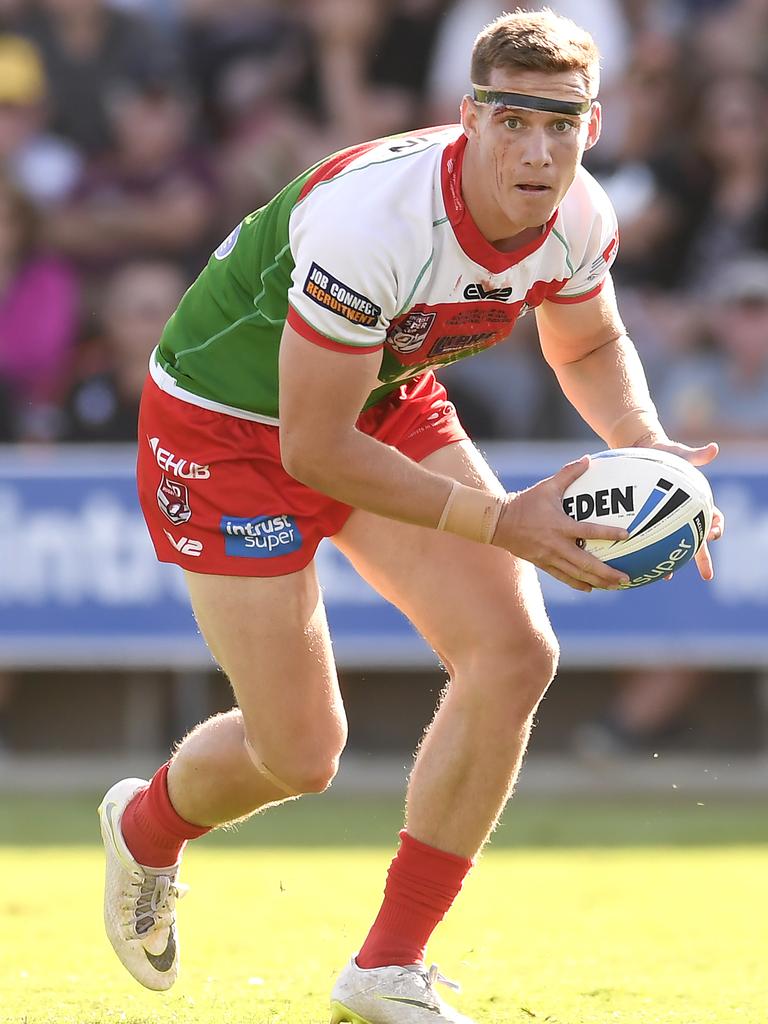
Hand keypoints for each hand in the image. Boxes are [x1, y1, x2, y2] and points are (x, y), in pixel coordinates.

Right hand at [494, 456, 628, 591]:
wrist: (499, 522)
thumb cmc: (525, 502)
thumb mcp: (547, 486)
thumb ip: (568, 473)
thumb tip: (587, 459)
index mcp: (560, 525)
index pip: (589, 531)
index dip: (609, 534)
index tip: (627, 535)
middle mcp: (557, 545)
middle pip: (586, 563)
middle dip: (607, 572)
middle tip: (625, 578)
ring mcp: (549, 557)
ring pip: (577, 574)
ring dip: (597, 581)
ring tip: (615, 586)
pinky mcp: (543, 563)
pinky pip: (564, 576)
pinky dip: (578, 583)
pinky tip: (591, 587)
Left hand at [644, 439, 723, 580]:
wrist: (644, 452)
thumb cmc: (665, 453)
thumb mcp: (680, 453)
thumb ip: (695, 455)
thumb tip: (713, 449)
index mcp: (696, 502)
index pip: (714, 518)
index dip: (717, 527)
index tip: (714, 534)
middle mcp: (683, 515)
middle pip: (697, 541)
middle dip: (702, 558)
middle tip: (706, 574)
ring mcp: (666, 520)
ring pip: (673, 546)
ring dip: (672, 561)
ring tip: (667, 576)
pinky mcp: (648, 520)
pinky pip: (648, 538)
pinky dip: (646, 551)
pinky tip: (639, 563)